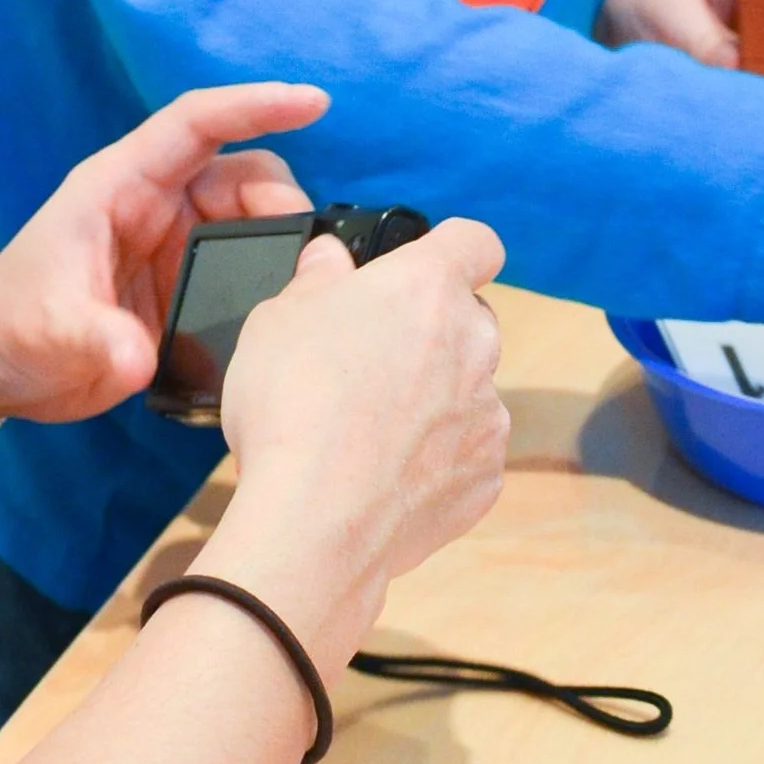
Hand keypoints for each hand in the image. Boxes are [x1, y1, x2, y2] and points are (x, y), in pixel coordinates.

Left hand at [0, 82, 321, 425]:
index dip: (253, 104)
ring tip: (302, 288)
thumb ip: (94, 340)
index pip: (196, 123)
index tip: (313, 102)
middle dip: (281, 202)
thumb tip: (139, 360)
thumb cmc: (8, 323)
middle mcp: (155, 205)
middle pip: (241, 176)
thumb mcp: (48, 329)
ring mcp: (173, 245)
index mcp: (120, 185)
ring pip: (251, 223)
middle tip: (304, 255)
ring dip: (281, 246)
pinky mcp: (183, 286)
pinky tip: (286, 312)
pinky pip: (243, 269)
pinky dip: (269, 281)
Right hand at [202, 219, 510, 675]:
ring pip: (468, 389)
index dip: (451, 249)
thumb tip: (331, 260)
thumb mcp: (277, 316)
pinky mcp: (485, 478)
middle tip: (369, 359)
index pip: (474, 241)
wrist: (314, 522)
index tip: (423, 267)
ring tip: (368, 429)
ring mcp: (487, 414)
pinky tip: (383, 474)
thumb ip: (316, 279)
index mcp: (427, 287)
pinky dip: (436, 459)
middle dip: (429, 332)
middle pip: (468, 319)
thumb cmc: (292, 404)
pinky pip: (466, 453)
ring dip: (433, 398)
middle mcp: (474, 343)